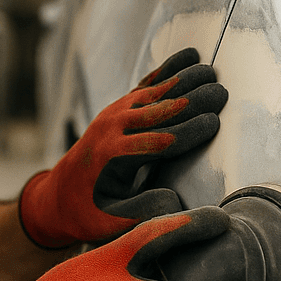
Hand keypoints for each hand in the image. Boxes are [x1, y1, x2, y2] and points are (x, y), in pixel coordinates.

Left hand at [18, 48, 226, 247]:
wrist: (59, 195)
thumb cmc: (89, 213)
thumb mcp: (111, 224)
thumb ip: (141, 213)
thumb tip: (174, 201)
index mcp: (111, 157)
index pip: (155, 142)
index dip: (186, 132)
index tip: (214, 122)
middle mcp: (111, 129)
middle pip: (157, 111)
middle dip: (190, 100)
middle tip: (221, 91)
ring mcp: (113, 114)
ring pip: (153, 93)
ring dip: (183, 80)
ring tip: (212, 70)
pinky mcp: (118, 108)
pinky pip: (146, 85)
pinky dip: (168, 69)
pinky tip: (190, 56)